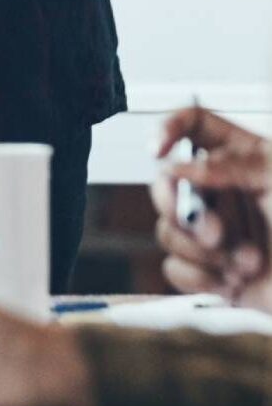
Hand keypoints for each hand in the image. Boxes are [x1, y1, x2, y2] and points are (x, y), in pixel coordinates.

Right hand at [152, 105, 271, 311]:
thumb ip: (233, 165)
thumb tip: (183, 167)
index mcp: (240, 156)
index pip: (192, 125)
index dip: (168, 128)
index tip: (158, 149)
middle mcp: (219, 190)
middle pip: (166, 183)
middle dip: (185, 212)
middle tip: (214, 232)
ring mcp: (211, 230)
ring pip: (169, 231)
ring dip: (208, 254)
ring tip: (248, 261)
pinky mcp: (207, 268)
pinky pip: (175, 269)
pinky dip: (204, 279)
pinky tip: (235, 281)